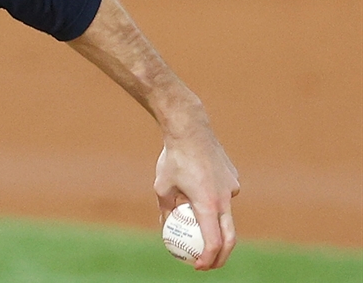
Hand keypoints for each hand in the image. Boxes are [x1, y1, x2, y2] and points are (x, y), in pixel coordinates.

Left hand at [154, 131, 239, 269]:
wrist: (190, 129)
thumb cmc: (173, 159)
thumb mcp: (162, 188)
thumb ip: (166, 210)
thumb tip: (166, 227)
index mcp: (208, 204)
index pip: (213, 241)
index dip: (208, 258)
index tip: (199, 266)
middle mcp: (225, 198)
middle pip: (229, 236)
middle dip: (221, 255)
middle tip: (208, 263)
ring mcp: (232, 188)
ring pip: (225, 213)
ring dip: (213, 222)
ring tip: (192, 210)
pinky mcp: (234, 179)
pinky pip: (223, 195)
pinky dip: (213, 200)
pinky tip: (198, 183)